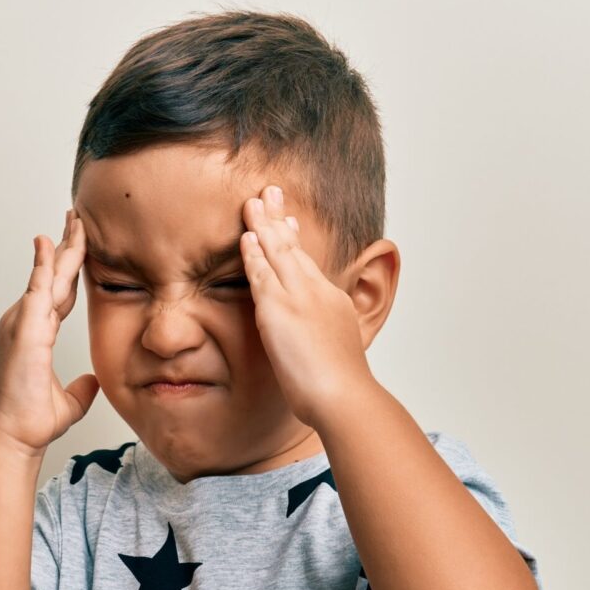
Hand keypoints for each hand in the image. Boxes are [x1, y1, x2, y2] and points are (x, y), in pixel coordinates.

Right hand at [0, 209, 100, 456]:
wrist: (16, 433)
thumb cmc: (32, 419)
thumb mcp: (68, 401)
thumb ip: (82, 388)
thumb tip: (93, 382)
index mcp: (36, 333)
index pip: (58, 292)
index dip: (68, 269)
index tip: (77, 246)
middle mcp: (26, 322)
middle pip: (52, 275)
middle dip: (66, 246)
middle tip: (77, 218)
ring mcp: (22, 322)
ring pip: (47, 275)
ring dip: (61, 247)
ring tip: (75, 220)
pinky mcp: (25, 328)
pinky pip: (37, 288)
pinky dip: (45, 264)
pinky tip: (51, 243)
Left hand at [240, 184, 375, 427]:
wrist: (344, 397)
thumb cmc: (341, 390)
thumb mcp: (338, 358)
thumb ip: (326, 346)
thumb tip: (321, 354)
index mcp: (333, 303)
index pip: (308, 264)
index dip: (295, 241)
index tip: (288, 222)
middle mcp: (318, 293)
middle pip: (295, 248)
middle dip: (279, 219)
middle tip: (270, 193)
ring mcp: (300, 298)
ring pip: (279, 252)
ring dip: (264, 225)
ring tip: (252, 202)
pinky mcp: (280, 309)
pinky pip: (263, 273)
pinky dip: (254, 252)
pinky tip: (246, 235)